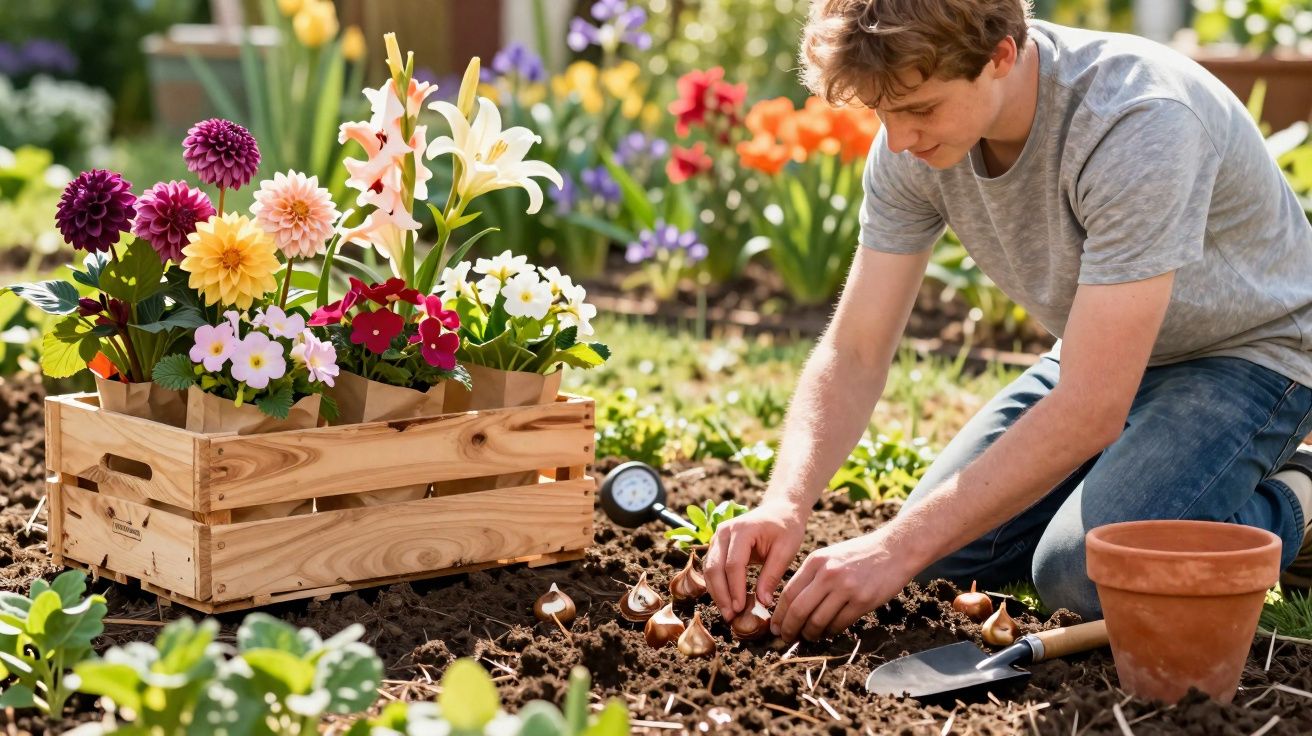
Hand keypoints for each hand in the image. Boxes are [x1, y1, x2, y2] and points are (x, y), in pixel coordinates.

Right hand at [703, 500, 806, 622]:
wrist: (779, 511)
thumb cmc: (786, 529)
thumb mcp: (786, 550)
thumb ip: (772, 575)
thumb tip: (763, 603)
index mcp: (742, 530)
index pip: (733, 564)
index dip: (735, 589)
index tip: (740, 609)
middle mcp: (724, 532)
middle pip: (715, 568)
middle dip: (721, 595)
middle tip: (731, 616)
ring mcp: (717, 537)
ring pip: (709, 569)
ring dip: (716, 593)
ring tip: (728, 613)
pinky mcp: (717, 545)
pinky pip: (711, 568)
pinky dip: (717, 585)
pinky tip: (726, 601)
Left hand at [772, 529, 913, 641]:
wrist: (894, 549)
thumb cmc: (859, 555)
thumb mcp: (830, 557)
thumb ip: (811, 576)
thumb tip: (791, 606)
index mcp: (815, 561)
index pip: (788, 593)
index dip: (779, 615)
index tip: (775, 626)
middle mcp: (827, 574)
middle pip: (798, 610)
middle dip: (789, 629)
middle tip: (786, 638)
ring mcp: (846, 588)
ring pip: (817, 621)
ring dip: (810, 634)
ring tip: (809, 637)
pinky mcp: (862, 600)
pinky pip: (839, 624)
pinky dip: (830, 632)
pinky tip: (828, 632)